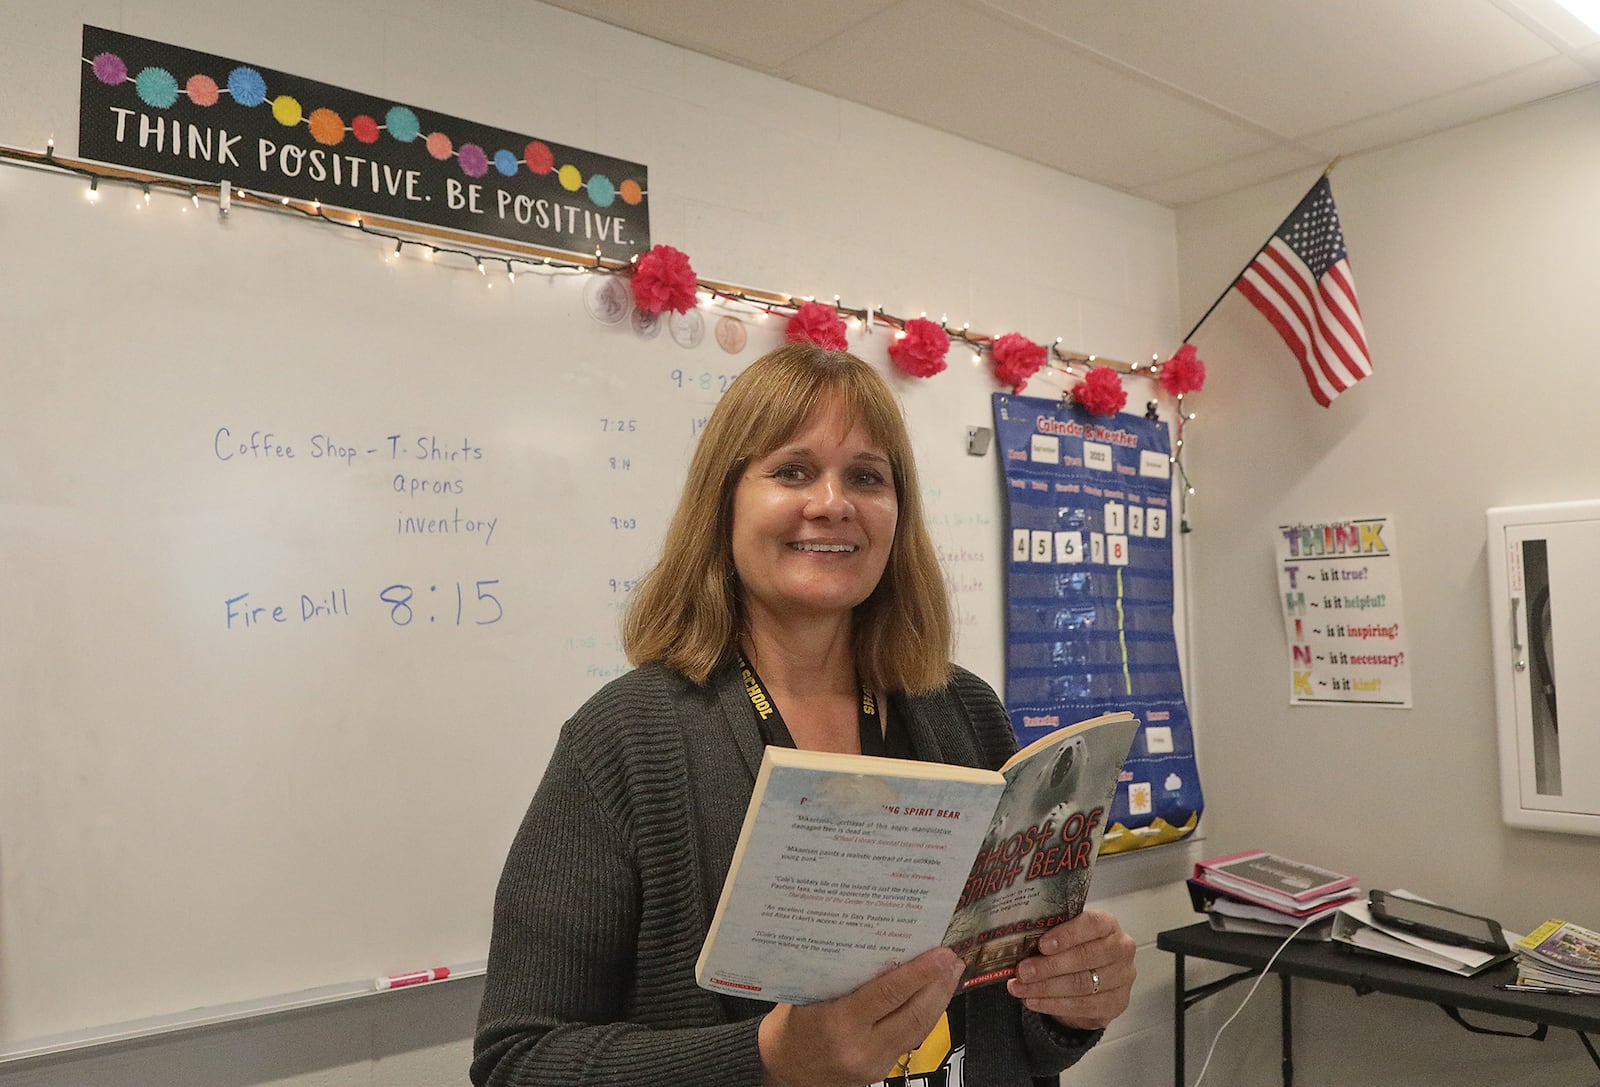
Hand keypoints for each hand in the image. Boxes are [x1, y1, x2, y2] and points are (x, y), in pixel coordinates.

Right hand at [758, 947, 963, 1086]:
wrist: (781, 1071)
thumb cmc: (790, 1027)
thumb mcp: (808, 992)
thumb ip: (843, 974)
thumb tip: (879, 942)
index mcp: (840, 1023)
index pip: (889, 994)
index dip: (920, 972)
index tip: (939, 953)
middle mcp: (861, 1047)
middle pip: (914, 1014)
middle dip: (938, 984)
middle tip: (951, 958)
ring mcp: (874, 1063)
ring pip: (919, 1029)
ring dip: (939, 999)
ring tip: (950, 974)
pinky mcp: (880, 1070)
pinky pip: (910, 1039)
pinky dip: (925, 1016)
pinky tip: (932, 998)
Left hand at [1004, 908, 1134, 1030]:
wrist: (1090, 979)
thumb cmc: (1073, 949)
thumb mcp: (1063, 935)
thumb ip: (1048, 935)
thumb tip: (1017, 943)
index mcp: (1107, 924)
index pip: (1092, 924)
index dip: (1067, 934)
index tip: (1042, 945)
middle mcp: (1121, 949)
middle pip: (1085, 957)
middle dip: (1049, 966)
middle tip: (1022, 972)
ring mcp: (1122, 978)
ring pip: (1082, 984)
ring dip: (1046, 988)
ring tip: (1020, 988)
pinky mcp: (1117, 1003)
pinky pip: (1083, 1006)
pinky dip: (1053, 1004)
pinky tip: (1033, 1001)